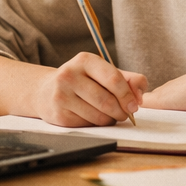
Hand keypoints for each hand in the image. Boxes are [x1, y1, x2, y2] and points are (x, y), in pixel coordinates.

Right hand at [33, 52, 147, 126]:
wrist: (46, 91)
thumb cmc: (83, 81)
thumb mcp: (104, 72)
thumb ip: (129, 79)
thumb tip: (140, 96)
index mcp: (85, 60)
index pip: (113, 79)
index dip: (128, 95)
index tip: (135, 105)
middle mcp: (69, 75)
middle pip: (106, 100)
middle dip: (121, 111)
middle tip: (125, 114)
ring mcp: (61, 95)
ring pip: (98, 115)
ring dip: (110, 119)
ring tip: (111, 115)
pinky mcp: (58, 114)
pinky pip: (87, 124)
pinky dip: (97, 124)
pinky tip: (94, 117)